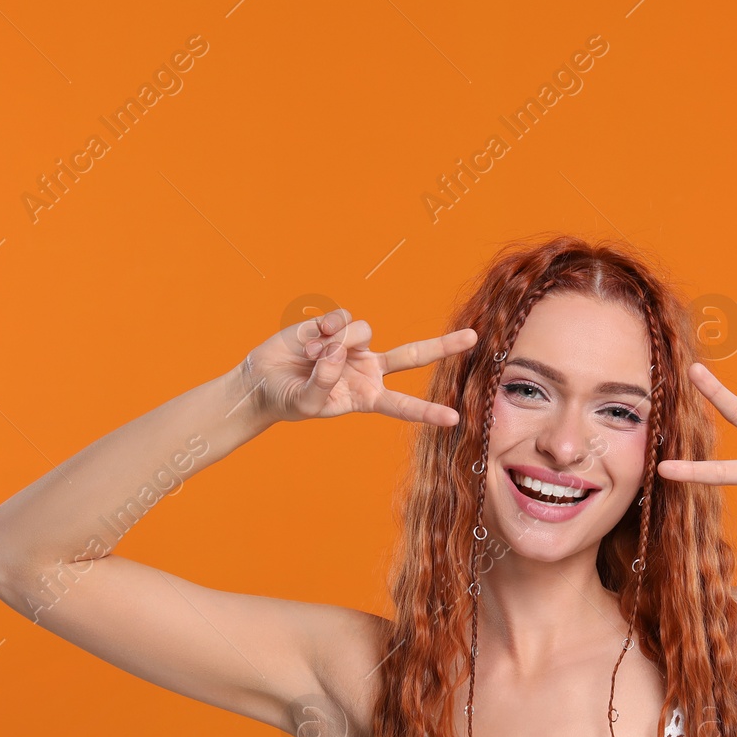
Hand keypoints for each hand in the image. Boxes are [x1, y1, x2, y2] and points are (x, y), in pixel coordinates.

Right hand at [239, 309, 475, 426]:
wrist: (262, 380)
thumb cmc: (286, 400)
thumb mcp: (306, 403)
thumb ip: (324, 383)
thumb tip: (337, 353)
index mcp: (367, 397)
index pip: (403, 406)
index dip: (427, 411)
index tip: (453, 418)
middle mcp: (368, 370)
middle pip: (413, 356)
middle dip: (443, 346)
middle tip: (473, 338)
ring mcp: (355, 346)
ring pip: (363, 331)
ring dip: (336, 343)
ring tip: (311, 356)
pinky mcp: (338, 326)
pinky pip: (344, 319)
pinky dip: (326, 328)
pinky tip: (311, 337)